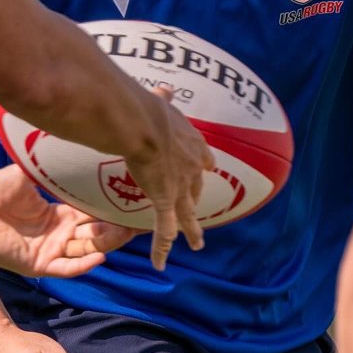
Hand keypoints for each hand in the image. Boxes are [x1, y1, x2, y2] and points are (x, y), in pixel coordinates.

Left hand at [0, 164, 133, 276]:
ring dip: (107, 243)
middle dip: (119, 227)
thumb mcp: (28, 171)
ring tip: (126, 232)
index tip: (135, 198)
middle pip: (98, 233)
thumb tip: (70, 135)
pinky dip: (84, 264)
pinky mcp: (39, 265)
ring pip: (88, 251)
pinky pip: (67, 268)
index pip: (95, 212)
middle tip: (142, 218)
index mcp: (60, 213)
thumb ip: (50, 162)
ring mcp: (51, 250)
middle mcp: (60, 233)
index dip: (114, 207)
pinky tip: (100, 256)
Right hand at [126, 88, 212, 270]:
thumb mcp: (160, 103)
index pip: (201, 157)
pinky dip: (162, 247)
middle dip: (196, 199)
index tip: (208, 168)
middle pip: (196, 188)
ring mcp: (180, 186)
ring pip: (188, 214)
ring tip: (198, 245)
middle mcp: (190, 167)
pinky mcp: (165, 201)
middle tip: (197, 210)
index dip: (203, 165)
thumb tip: (164, 90)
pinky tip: (160, 263)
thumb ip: (162, 100)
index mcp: (190, 142)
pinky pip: (164, 230)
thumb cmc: (148, 110)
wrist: (143, 124)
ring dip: (192, 230)